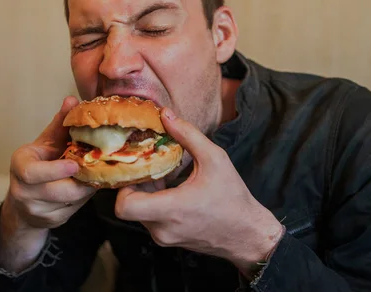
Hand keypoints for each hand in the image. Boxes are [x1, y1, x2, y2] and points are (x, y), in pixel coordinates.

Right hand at [0, 96, 95, 271]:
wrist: (25, 198)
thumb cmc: (40, 162)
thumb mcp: (47, 142)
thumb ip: (60, 124)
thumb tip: (73, 100)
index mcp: (20, 165)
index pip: (32, 173)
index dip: (54, 170)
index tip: (75, 164)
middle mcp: (22, 190)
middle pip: (57, 191)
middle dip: (81, 182)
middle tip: (99, 170)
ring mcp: (34, 209)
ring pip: (69, 202)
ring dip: (85, 190)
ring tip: (96, 176)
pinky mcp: (48, 221)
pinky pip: (72, 211)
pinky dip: (83, 200)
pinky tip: (88, 188)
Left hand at [115, 108, 283, 274]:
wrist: (247, 234)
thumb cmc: (233, 198)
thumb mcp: (215, 159)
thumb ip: (188, 135)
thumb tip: (166, 115)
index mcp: (172, 209)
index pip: (123, 206)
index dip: (123, 185)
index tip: (135, 167)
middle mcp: (162, 228)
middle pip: (127, 205)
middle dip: (133, 183)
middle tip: (145, 164)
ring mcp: (163, 237)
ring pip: (137, 212)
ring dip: (143, 192)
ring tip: (159, 173)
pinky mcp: (167, 239)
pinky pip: (148, 219)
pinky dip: (152, 202)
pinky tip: (168, 186)